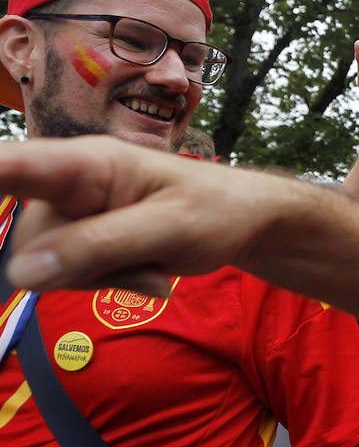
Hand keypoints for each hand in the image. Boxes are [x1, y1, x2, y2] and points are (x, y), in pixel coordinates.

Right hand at [0, 137, 264, 294]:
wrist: (247, 222)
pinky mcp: (82, 243)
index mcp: (83, 163)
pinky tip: (154, 274)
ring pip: (51, 268)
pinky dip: (115, 283)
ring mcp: (72, 217)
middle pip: (29, 242)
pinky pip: (73, 280)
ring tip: (158, 263)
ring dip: (106, 278)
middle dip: (82, 267)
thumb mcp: (167, 230)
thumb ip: (97, 248)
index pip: (6, 167)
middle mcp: (66, 186)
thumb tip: (21, 273)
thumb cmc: (213, 209)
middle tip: (148, 263)